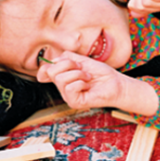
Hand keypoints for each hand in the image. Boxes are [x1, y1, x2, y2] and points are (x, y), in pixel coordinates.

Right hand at [36, 53, 157, 114]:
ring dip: (78, 73)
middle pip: (51, 71)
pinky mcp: (74, 102)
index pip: (44, 72)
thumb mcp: (82, 60)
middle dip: (68, 64)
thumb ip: (67, 58)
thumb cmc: (102, 74)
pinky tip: (88, 85)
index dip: (46, 66)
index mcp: (63, 77)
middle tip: (82, 68)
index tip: (60, 62)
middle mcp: (63, 87)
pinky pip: (70, 87)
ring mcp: (67, 96)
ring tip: (87, 77)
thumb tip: (53, 60)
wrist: (115, 83)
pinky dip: (81, 82)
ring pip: (60, 79)